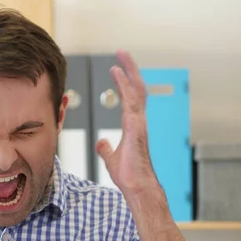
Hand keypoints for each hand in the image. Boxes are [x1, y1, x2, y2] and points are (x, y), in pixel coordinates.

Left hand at [95, 50, 159, 197]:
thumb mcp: (111, 159)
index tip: (117, 69)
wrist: (137, 187)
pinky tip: (117, 73)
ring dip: (129, 71)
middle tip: (122, 53)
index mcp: (133, 126)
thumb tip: (101, 142)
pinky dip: (124, 85)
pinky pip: (130, 101)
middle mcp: (138, 121)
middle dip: (131, 69)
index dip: (125, 82)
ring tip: (121, 56)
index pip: (131, 98)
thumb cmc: (129, 175)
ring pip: (136, 90)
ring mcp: (139, 123)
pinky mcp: (136, 128)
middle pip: (137, 88)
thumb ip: (106, 149)